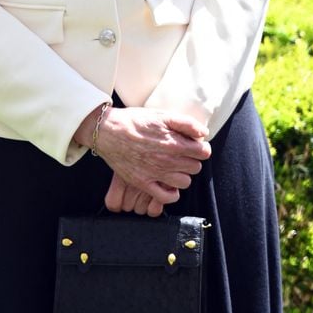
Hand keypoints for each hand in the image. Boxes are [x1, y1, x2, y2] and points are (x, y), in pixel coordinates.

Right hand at [75, 105, 210, 212]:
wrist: (108, 131)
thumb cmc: (134, 120)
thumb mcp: (161, 115)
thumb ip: (186, 123)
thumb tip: (204, 133)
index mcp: (174, 142)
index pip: (203, 152)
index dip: (200, 147)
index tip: (193, 145)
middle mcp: (167, 160)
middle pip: (196, 167)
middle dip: (191, 160)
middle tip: (181, 154)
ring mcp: (156, 173)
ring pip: (185, 182)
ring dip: (182, 175)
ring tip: (173, 167)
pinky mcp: (144, 183)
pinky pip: (167, 197)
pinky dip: (171, 192)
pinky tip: (167, 182)